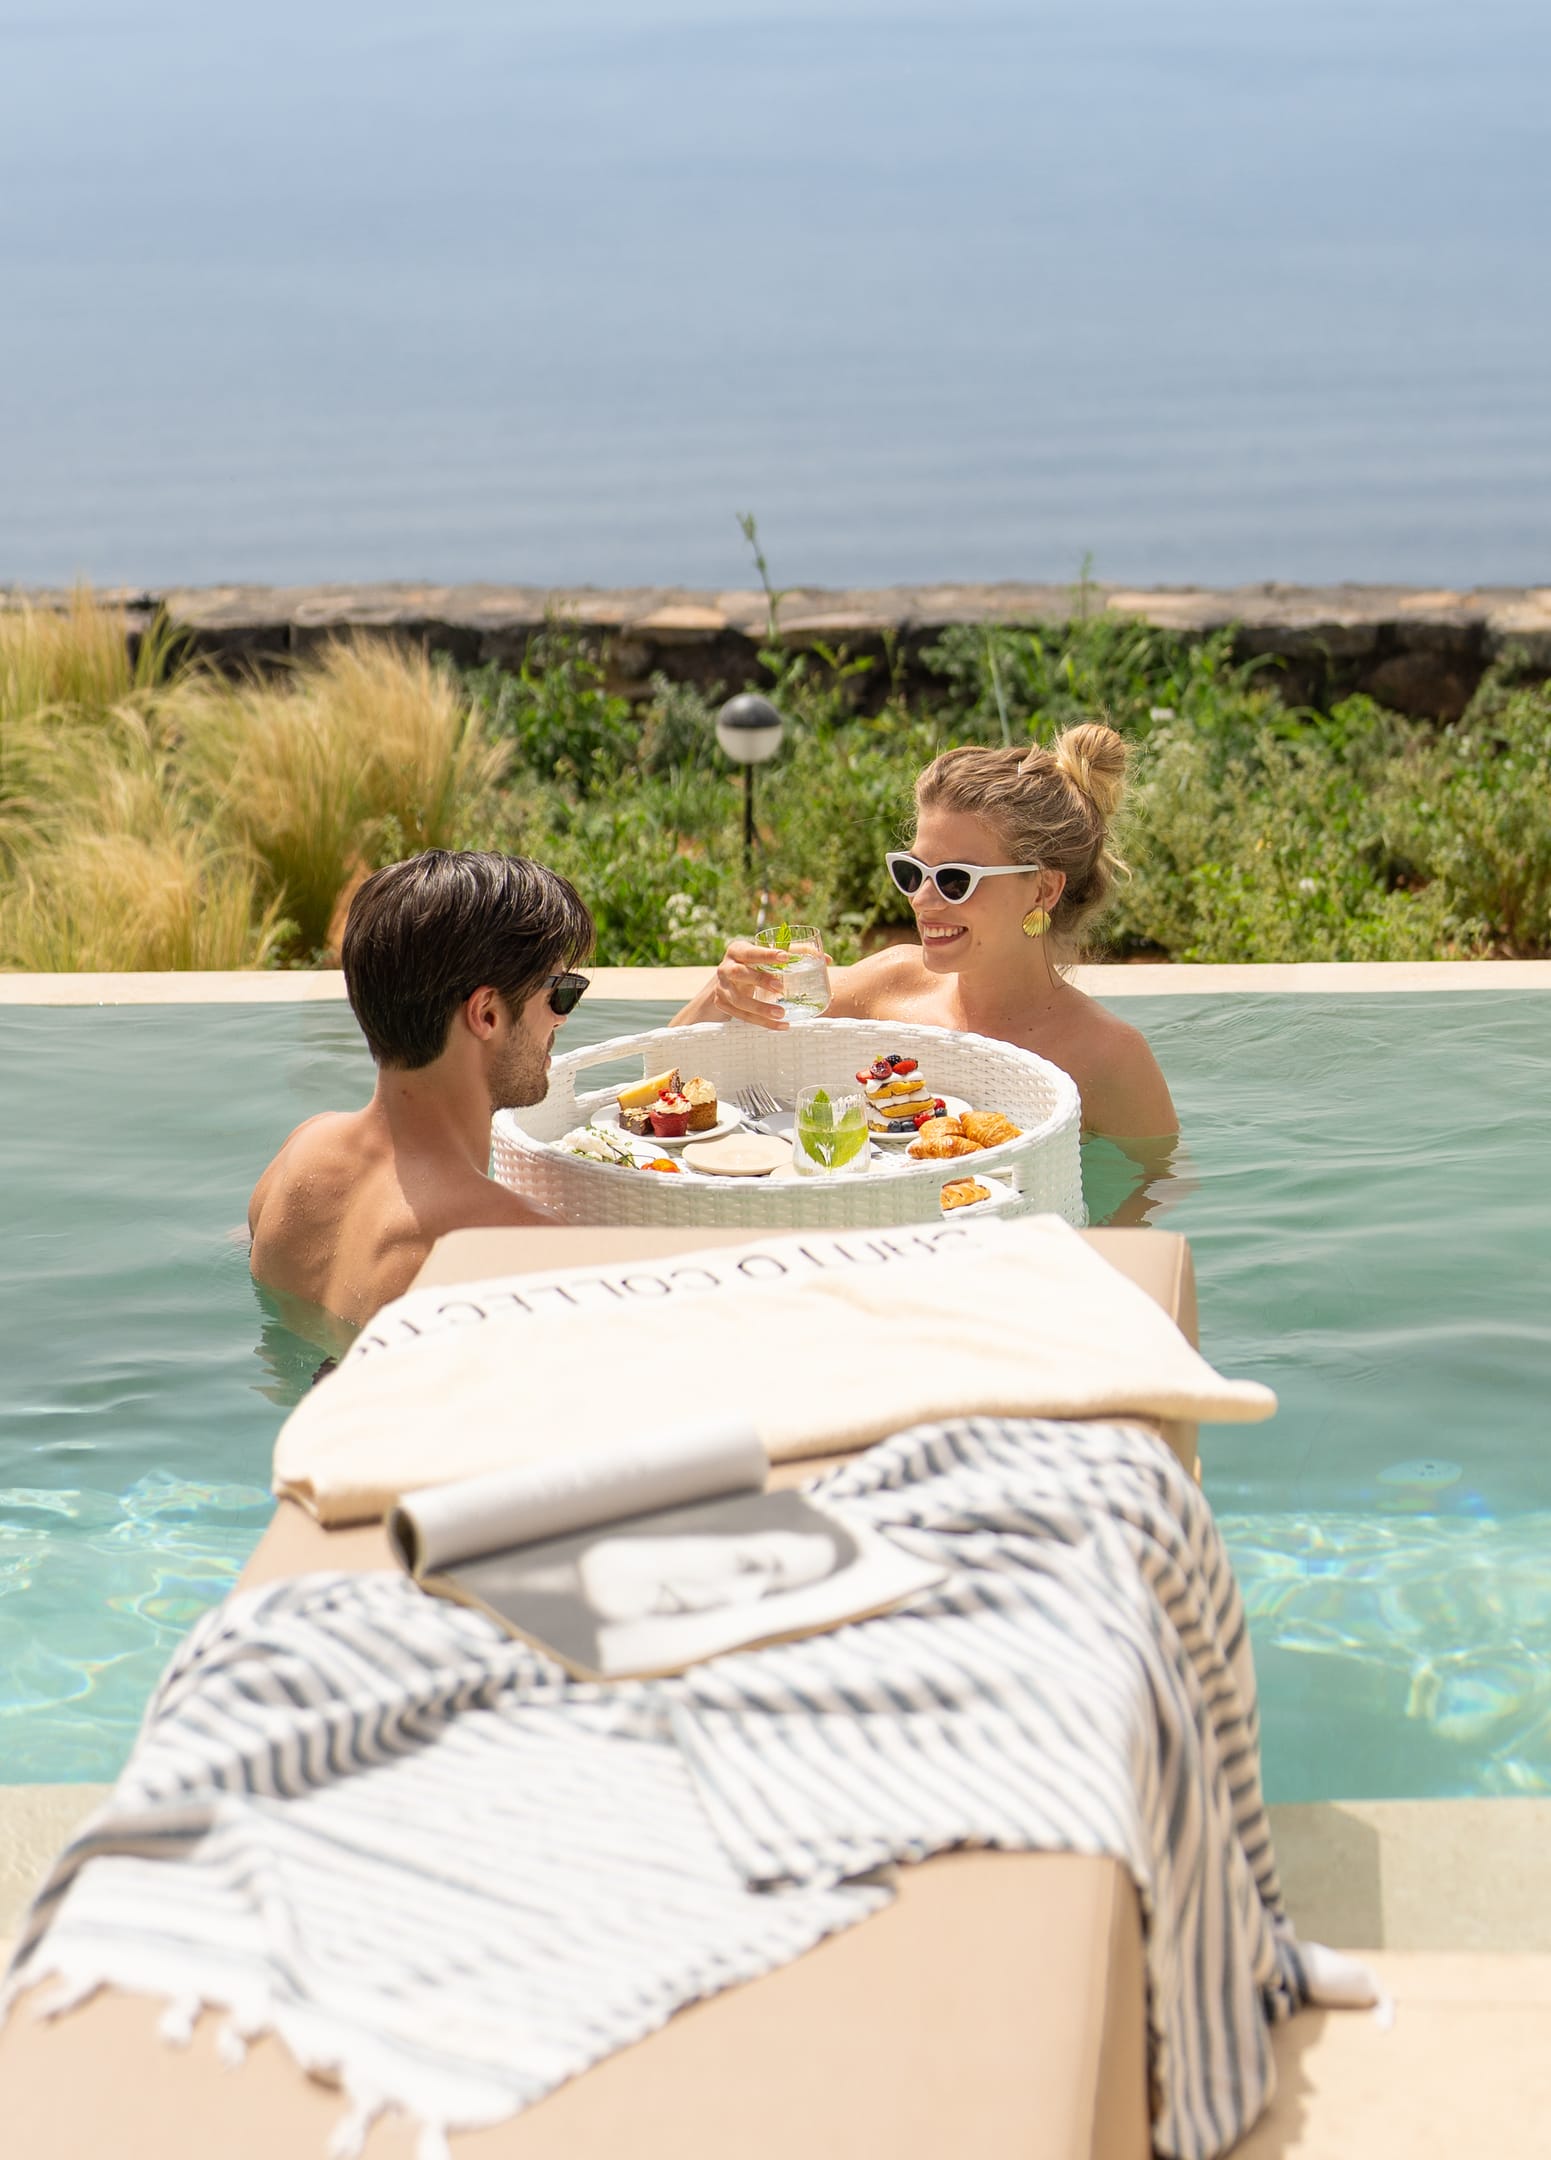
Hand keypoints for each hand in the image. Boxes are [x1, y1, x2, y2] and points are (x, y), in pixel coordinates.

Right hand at [706, 938, 832, 1029]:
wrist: (724, 983)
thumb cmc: (753, 965)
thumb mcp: (766, 956)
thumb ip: (794, 953)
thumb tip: (826, 959)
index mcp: (737, 950)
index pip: (751, 951)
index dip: (766, 954)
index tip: (785, 957)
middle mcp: (725, 968)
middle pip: (739, 973)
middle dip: (760, 980)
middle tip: (780, 988)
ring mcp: (722, 988)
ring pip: (738, 1000)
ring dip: (760, 1008)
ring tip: (781, 1013)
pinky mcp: (723, 1004)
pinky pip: (742, 1016)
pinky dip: (761, 1022)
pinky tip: (779, 1025)